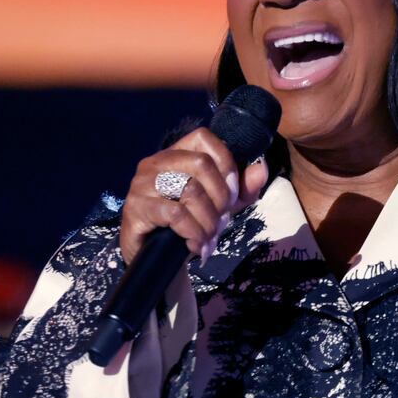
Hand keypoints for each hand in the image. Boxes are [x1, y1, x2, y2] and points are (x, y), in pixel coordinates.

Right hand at [119, 127, 269, 263]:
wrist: (154, 259)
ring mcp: (142, 184)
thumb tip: (261, 167)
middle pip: (201, 163)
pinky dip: (193, 232)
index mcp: (176, 154)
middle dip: (220, 196)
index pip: (204, 138)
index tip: (233, 192)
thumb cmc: (188, 225)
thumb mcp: (221, 206)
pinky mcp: (136, 208)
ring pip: (190, 190)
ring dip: (208, 220)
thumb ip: (242, 188)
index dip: (226, 162)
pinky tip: (195, 244)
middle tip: (221, 219)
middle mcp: (155, 162)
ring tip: (209, 237)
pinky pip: (175, 214)